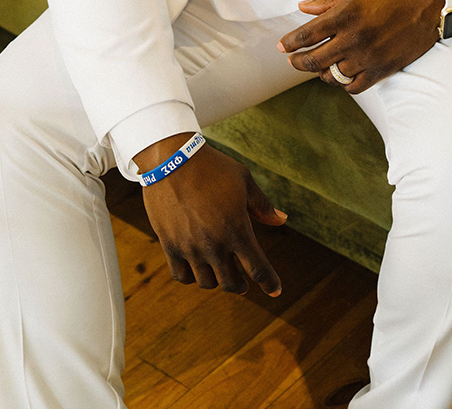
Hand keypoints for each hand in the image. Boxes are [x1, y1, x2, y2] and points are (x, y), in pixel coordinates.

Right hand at [134, 135, 286, 295]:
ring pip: (207, 282)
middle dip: (242, 285)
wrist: (172, 159)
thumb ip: (262, 206)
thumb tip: (282, 220)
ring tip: (220, 272)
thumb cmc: (213, 167)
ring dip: (217, 281)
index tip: (276, 291)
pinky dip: (192, 277)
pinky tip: (198, 269)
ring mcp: (190, 247)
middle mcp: (214, 244)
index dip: (269, 283)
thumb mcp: (244, 181)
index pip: (258, 269)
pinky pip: (181, 275)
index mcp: (237, 229)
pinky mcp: (169, 245)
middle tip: (244, 281)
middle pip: (231, 283)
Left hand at [278, 0, 444, 94]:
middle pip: (314, 60)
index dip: (290, 43)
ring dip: (321, 72)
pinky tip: (340, 75)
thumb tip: (305, 8)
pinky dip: (343, 83)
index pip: (307, 35)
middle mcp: (355, 38)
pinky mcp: (384, 68)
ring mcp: (369, 56)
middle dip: (298, 62)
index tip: (282, 46)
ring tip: (317, 66)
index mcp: (346, 13)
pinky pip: (355, 86)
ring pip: (333, 76)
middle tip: (292, 60)